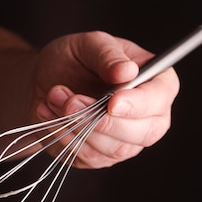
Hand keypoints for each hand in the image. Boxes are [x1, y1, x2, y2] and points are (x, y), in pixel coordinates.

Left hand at [33, 30, 179, 167]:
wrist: (42, 82)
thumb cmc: (71, 60)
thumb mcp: (87, 44)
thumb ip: (107, 54)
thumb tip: (126, 71)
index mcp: (155, 82)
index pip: (159, 98)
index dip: (138, 104)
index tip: (112, 102)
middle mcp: (148, 116)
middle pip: (143, 133)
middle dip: (102, 120)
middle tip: (71, 100)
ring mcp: (126, 141)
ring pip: (113, 149)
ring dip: (78, 125)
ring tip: (54, 98)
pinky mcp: (100, 157)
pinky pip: (88, 156)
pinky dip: (64, 136)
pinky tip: (49, 113)